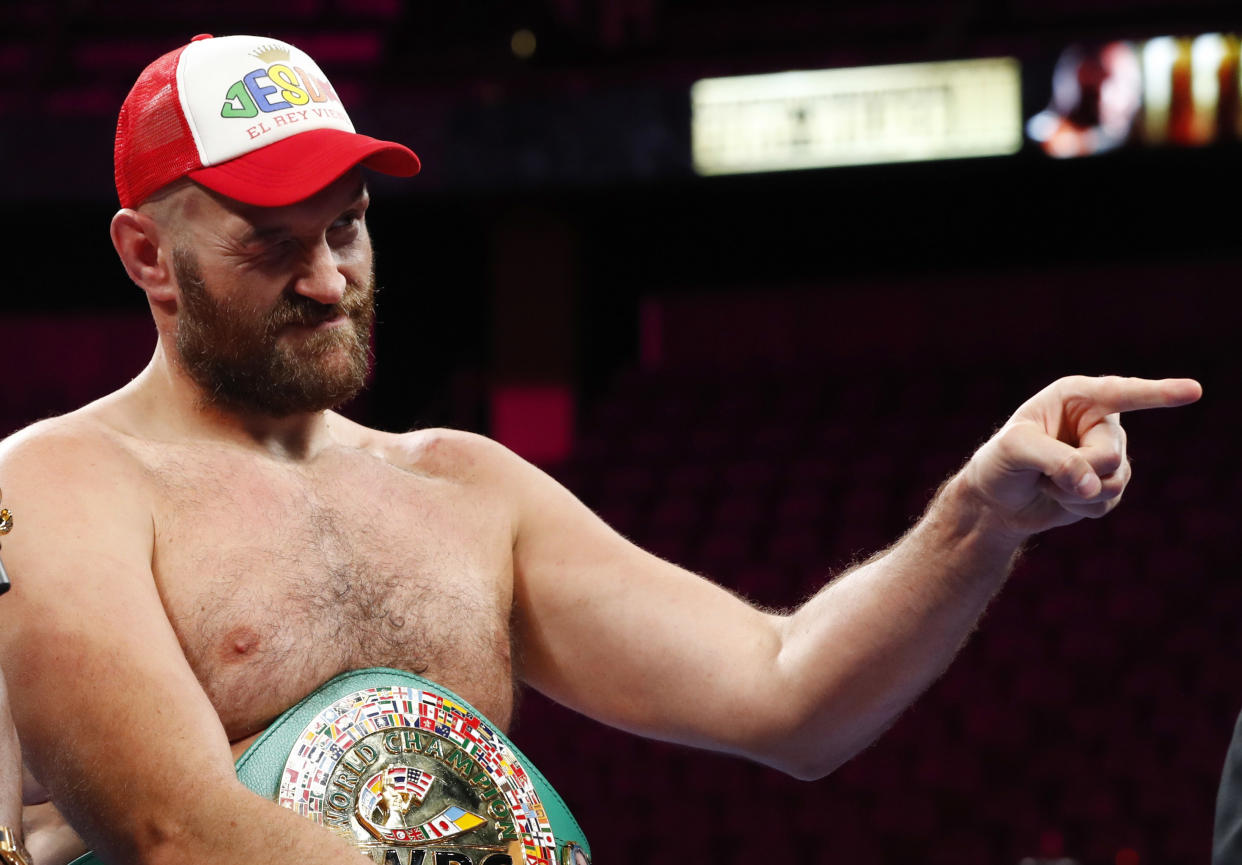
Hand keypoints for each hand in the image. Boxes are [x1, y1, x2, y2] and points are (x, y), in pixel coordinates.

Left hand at [962, 375, 1201, 538]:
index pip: (1123, 393)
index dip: (1159, 393)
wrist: (995, 501)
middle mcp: (1098, 420)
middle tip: (1042, 472)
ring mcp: (1107, 452)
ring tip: (1047, 482)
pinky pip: (1108, 502)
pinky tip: (1059, 497)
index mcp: (1077, 396)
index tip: (1193, 391)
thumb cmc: (1000, 462)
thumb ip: (1057, 461)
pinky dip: (1078, 507)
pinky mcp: (1108, 483)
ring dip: (1074, 492)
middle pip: (1110, 454)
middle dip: (1076, 472)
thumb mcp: (1016, 450)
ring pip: (1114, 481)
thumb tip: (1093, 487)